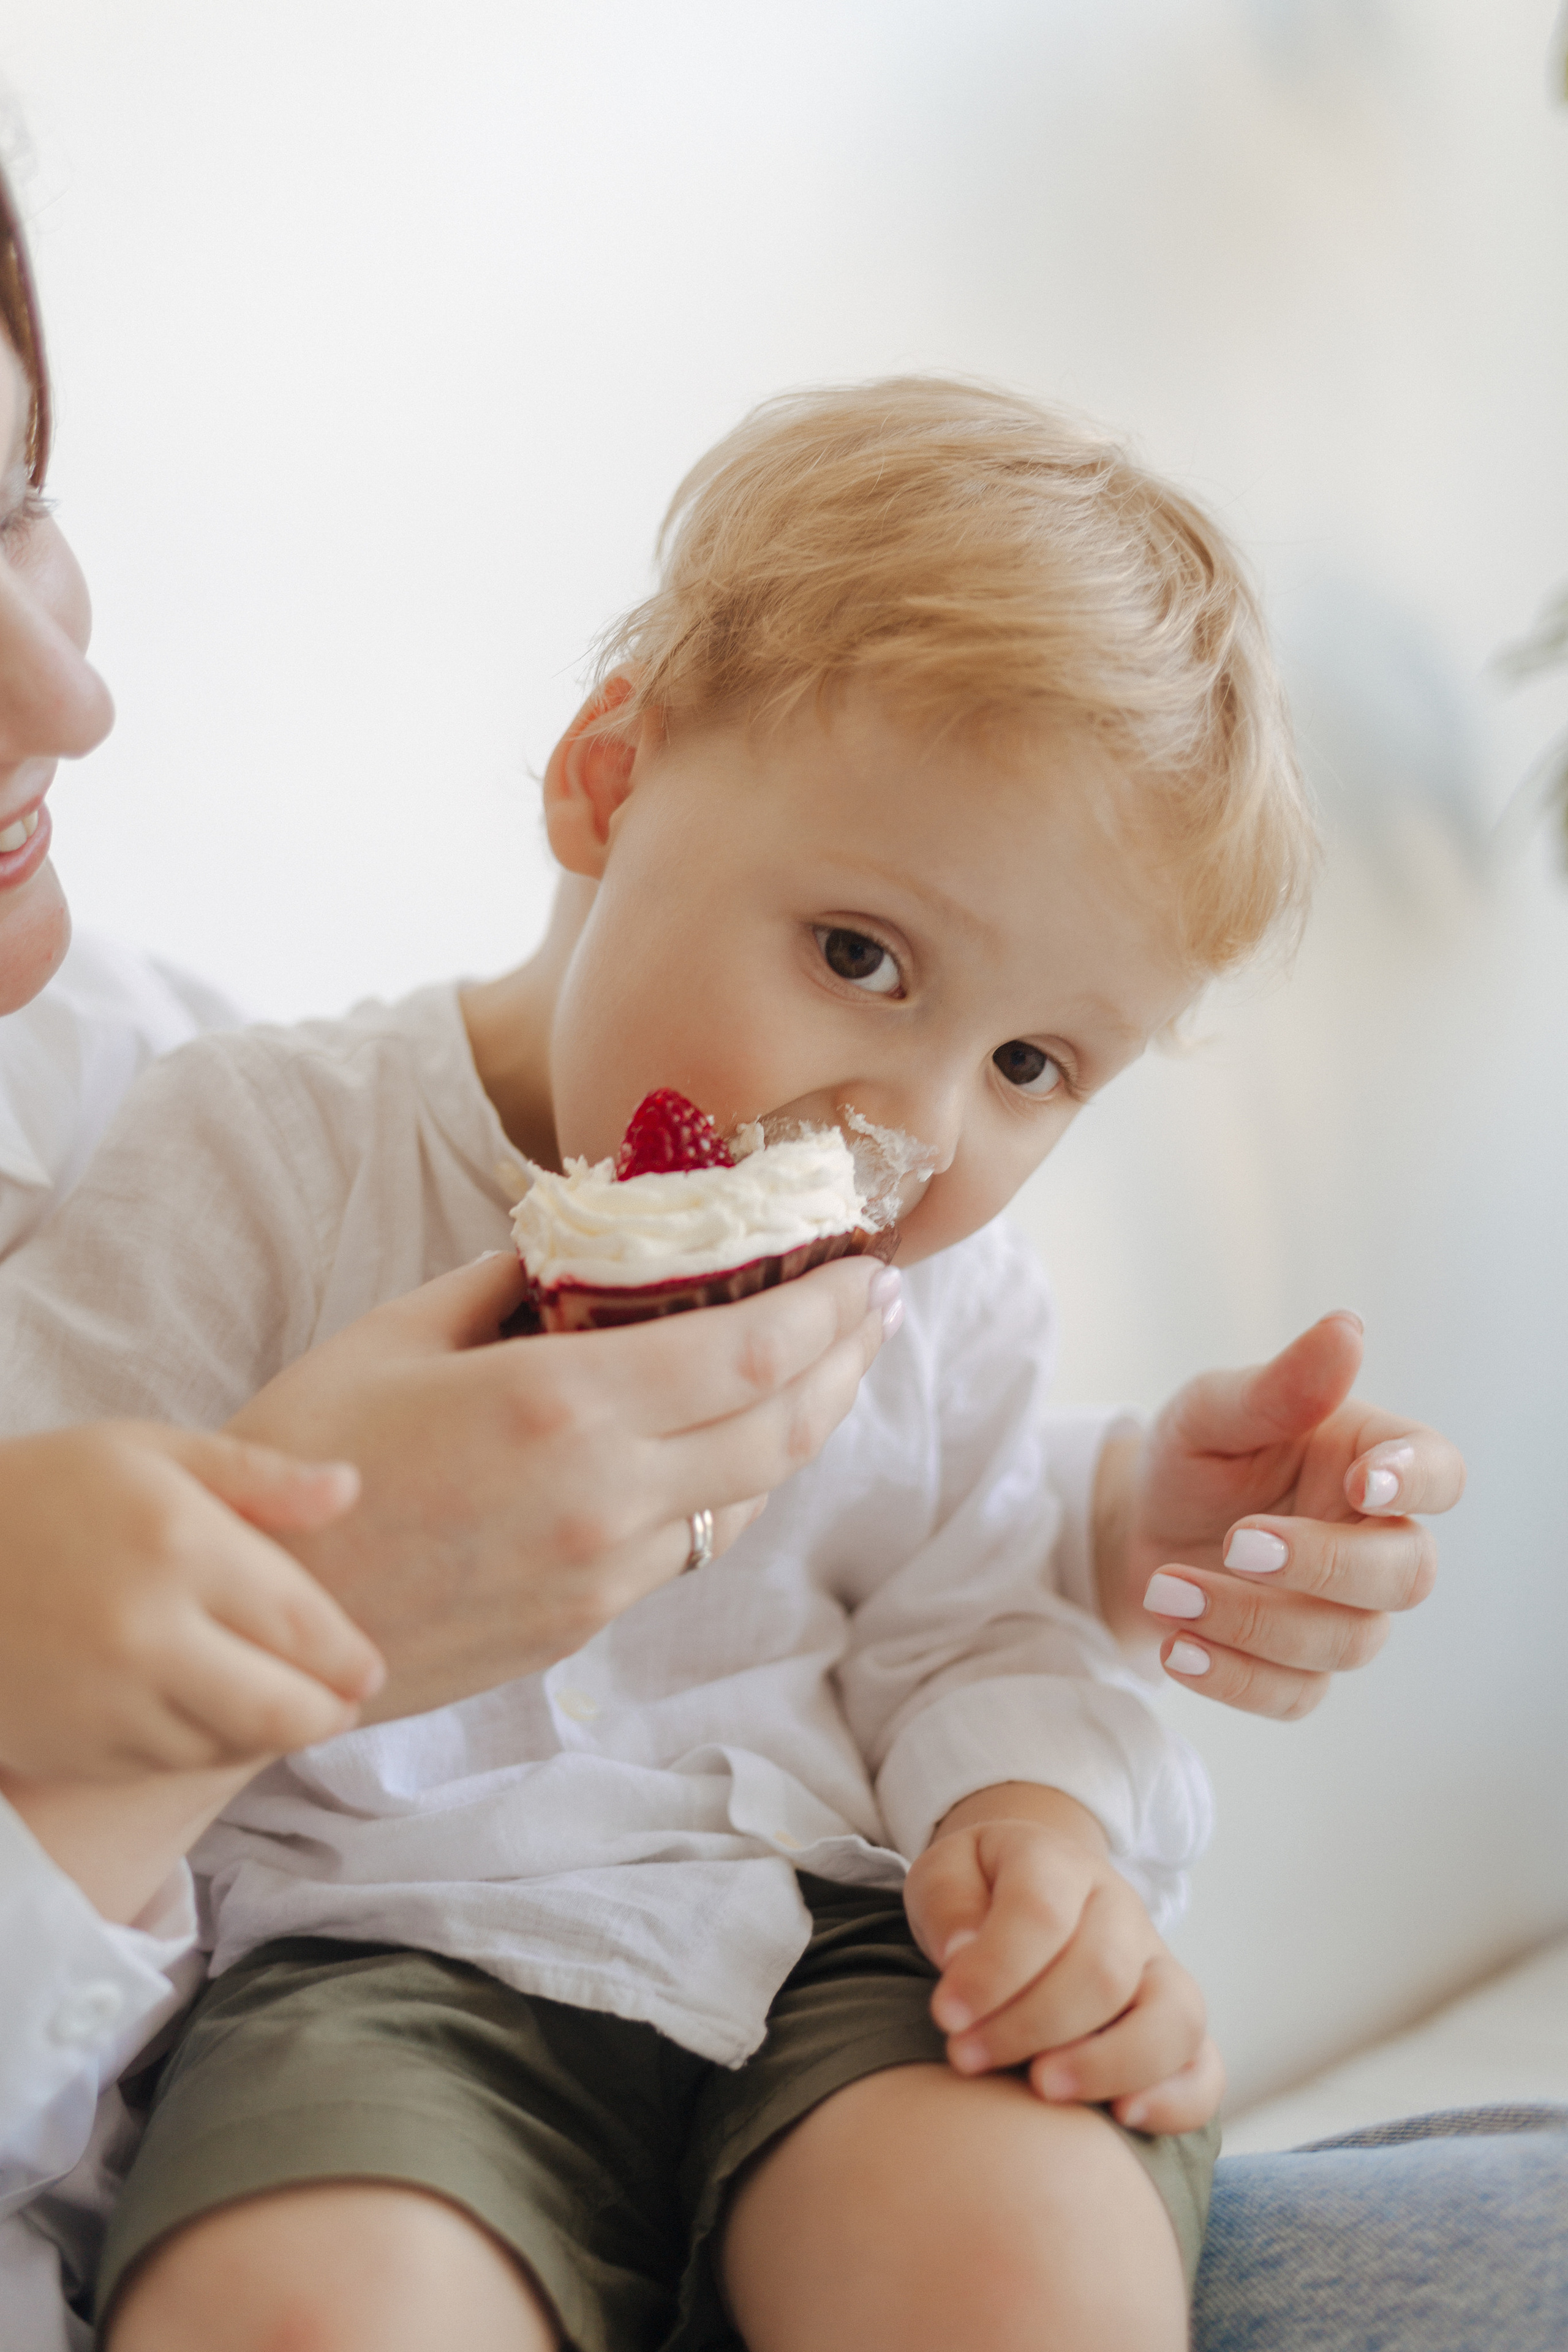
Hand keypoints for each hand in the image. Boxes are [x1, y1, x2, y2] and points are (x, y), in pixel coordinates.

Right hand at [0, 1425, 382, 1781]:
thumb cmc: (42, 1490)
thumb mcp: (149, 1451)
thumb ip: (257, 1476)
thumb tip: (350, 1489)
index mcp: (180, 1545)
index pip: (304, 1626)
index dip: (350, 1656)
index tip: (369, 1665)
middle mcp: (149, 1632)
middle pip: (283, 1710)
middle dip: (328, 1712)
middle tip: (344, 1702)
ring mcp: (106, 1700)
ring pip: (228, 1746)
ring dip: (266, 1734)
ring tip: (281, 1708)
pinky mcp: (72, 1748)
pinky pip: (166, 1765)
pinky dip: (202, 1748)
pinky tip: (208, 1717)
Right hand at [230, 1247, 897, 1721]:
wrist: (257, 1627)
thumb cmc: (309, 1462)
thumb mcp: (394, 1336)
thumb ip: (502, 1285)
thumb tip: (569, 1249)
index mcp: (560, 1404)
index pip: (751, 1348)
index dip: (829, 1308)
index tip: (868, 1268)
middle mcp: (604, 1495)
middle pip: (782, 1426)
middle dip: (847, 1360)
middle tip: (877, 1309)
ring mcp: (602, 1573)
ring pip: (749, 1495)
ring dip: (803, 1427)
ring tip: (826, 1369)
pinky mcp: (585, 1624)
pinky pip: (691, 1547)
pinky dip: (733, 1488)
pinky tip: (734, 1448)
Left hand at [905, 1784, 1221, 2134]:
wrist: (1024, 1893)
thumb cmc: (976, 1897)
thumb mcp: (942, 1877)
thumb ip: (949, 1906)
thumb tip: (962, 1956)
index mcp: (1059, 1863)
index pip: (1041, 1912)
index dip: (994, 1971)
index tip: (946, 2016)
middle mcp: (1122, 1910)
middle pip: (1101, 1970)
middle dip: (1029, 2025)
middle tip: (967, 2058)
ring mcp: (1159, 1966)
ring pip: (1171, 2017)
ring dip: (1105, 2064)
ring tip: (1041, 2090)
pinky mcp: (1176, 2022)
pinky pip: (1205, 2068)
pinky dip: (1175, 2101)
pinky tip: (1121, 2117)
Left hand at [1099, 1311, 1465, 1717]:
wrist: (1137, 1525)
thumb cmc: (1195, 1455)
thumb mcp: (1214, 1408)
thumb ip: (1279, 1385)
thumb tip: (1345, 1329)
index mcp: (1370, 1462)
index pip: (1439, 1475)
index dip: (1416, 1484)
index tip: (1362, 1483)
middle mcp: (1372, 1540)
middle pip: (1406, 1575)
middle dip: (1324, 1565)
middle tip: (1235, 1543)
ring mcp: (1341, 1610)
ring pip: (1349, 1641)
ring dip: (1255, 1622)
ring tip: (1166, 1587)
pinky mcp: (1298, 1667)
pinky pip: (1295, 1693)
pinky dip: (1234, 1678)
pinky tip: (1173, 1646)